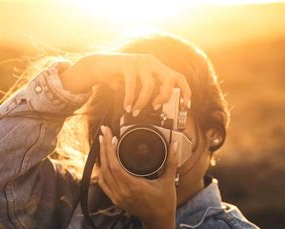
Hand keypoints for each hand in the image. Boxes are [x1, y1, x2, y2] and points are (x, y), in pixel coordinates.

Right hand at [59, 53, 190, 115]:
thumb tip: (157, 109)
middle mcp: (151, 61)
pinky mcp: (127, 64)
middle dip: (165, 96)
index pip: (178, 76)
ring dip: (143, 102)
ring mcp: (140, 61)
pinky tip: (127, 106)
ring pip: (149, 85)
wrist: (98, 66)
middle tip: (156, 107)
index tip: (186, 106)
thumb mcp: (136, 85)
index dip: (185, 91)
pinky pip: (132, 86)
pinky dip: (130, 99)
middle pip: (169, 78)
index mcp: (156, 67)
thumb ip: (147, 92)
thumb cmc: (118, 77)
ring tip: (136, 111)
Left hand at [97, 125, 178, 228]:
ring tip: (103, 143)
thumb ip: (171, 162)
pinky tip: (102, 162)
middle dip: (104, 147)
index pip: (115, 165)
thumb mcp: (169, 181)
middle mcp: (122, 192)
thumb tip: (174, 145)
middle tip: (104, 132)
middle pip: (106, 167)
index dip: (111, 149)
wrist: (159, 221)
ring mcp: (117, 196)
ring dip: (101, 158)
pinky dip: (101, 171)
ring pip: (102, 174)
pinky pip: (103, 183)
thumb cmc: (164, 203)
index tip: (112, 136)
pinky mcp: (116, 199)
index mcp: (133, 186)